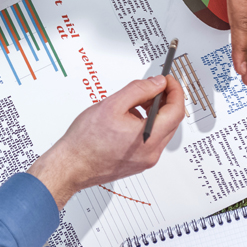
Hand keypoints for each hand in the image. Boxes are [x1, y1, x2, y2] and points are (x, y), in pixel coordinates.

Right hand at [28, 76, 184, 207]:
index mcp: (148, 139)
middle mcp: (151, 153)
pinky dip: (146, 124)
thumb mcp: (112, 105)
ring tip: (136, 101)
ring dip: (155, 112)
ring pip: (161, 130)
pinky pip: (151, 139)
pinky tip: (129, 117)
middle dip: (165, 100)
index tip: (167, 80)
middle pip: (170, 121)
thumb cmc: (85, 141)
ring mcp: (145, 160)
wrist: (71, 166)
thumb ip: (139, 90)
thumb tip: (157, 83)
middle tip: (152, 86)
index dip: (174, 91)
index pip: (175, 111)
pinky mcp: (138, 163)